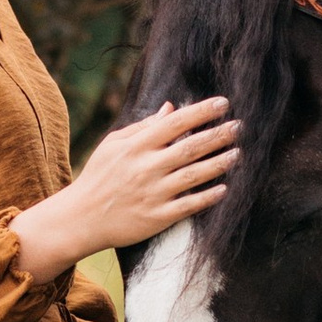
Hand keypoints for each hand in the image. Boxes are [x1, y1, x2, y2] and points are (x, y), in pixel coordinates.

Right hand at [14, 97, 240, 280]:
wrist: (82, 218)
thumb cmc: (100, 176)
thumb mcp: (113, 145)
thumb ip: (143, 127)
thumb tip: (171, 108)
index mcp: (135, 146)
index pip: (174, 123)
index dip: (201, 112)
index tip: (223, 103)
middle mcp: (146, 168)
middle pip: (189, 148)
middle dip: (217, 135)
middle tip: (239, 126)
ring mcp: (153, 194)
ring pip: (194, 176)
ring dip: (219, 163)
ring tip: (238, 153)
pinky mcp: (157, 218)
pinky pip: (189, 205)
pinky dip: (208, 196)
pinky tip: (224, 188)